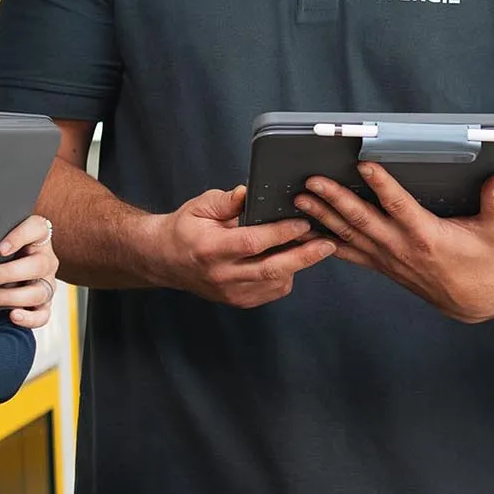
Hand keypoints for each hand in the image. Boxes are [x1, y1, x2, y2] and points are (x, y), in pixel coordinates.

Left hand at [0, 215, 58, 328]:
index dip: (19, 237)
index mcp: (38, 236)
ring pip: (38, 292)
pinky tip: (12, 316)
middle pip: (38, 265)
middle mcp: (46, 259)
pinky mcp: (43, 305)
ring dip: (10, 296)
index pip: (36, 229)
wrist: (7, 271)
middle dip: (8, 273)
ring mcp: (46, 283)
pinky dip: (29, 318)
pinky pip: (42, 315)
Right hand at [146, 186, 336, 308]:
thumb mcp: (200, 206)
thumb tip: (249, 192)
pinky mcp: (238, 300)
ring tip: (314, 246)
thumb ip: (227, 201)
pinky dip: (286, 275)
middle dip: (305, 256)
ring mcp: (231, 292)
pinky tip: (291, 259)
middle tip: (327, 244)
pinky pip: (271, 291)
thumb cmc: (185, 230)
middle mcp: (222, 275)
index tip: (303, 222)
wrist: (165, 260)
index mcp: (211, 248)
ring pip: (276, 282)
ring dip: (298, 265)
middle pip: (272, 269)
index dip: (281, 233)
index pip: (253, 242)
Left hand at [295, 165, 493, 324]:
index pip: (398, 204)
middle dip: (334, 199)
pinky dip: (327, 242)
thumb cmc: (484, 260)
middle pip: (362, 219)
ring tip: (300, 200)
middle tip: (312, 181)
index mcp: (426, 234)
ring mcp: (388, 258)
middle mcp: (401, 246)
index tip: (363, 165)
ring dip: (323, 217)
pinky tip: (308, 232)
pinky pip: (350, 254)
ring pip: (349, 235)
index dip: (380, 184)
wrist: (473, 298)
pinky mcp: (382, 266)